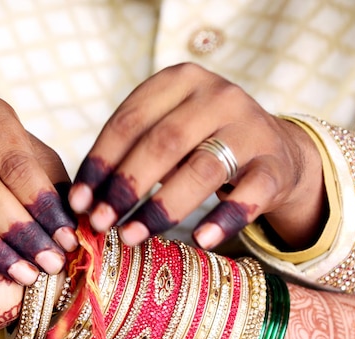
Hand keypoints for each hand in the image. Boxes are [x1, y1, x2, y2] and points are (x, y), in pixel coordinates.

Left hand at [69, 63, 325, 249]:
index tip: (79, 201)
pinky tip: (200, 240)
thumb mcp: (168, 129)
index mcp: (181, 80)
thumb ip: (131, 153)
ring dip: (162, 207)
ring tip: (132, 236)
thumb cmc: (203, 141)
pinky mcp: (275, 164)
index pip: (130, 121)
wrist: (274, 147)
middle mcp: (219, 96)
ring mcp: (251, 128)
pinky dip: (224, 219)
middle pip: (163, 143)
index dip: (100, 162)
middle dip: (126, 187)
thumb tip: (86, 200)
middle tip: (100, 223)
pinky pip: (250, 194)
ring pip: (202, 169)